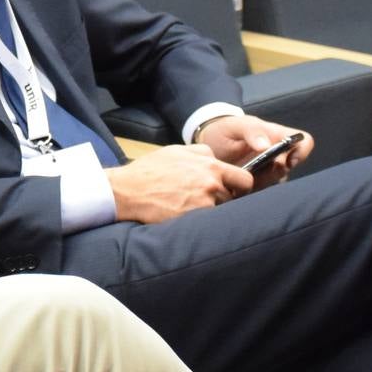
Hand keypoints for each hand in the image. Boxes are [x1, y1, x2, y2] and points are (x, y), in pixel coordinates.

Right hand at [104, 143, 251, 222]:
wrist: (127, 190)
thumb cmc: (150, 170)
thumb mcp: (177, 151)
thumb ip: (202, 152)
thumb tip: (216, 158)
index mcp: (210, 165)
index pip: (245, 180)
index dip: (240, 186)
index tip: (233, 189)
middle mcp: (211, 184)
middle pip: (233, 197)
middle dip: (223, 198)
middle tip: (205, 198)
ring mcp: (203, 203)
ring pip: (219, 210)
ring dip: (209, 209)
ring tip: (189, 205)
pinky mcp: (193, 218)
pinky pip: (206, 221)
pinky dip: (198, 219)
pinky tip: (184, 214)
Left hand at [194, 114, 311, 188]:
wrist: (207, 144)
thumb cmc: (225, 130)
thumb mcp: (235, 125)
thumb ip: (252, 131)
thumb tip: (266, 146)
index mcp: (278, 136)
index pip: (304, 142)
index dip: (300, 152)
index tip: (283, 160)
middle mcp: (278, 155)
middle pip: (289, 168)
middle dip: (272, 172)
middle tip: (252, 171)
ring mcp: (268, 171)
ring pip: (276, 182)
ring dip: (260, 183)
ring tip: (241, 176)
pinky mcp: (256, 185)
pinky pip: (262, 193)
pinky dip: (251, 191)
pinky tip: (237, 185)